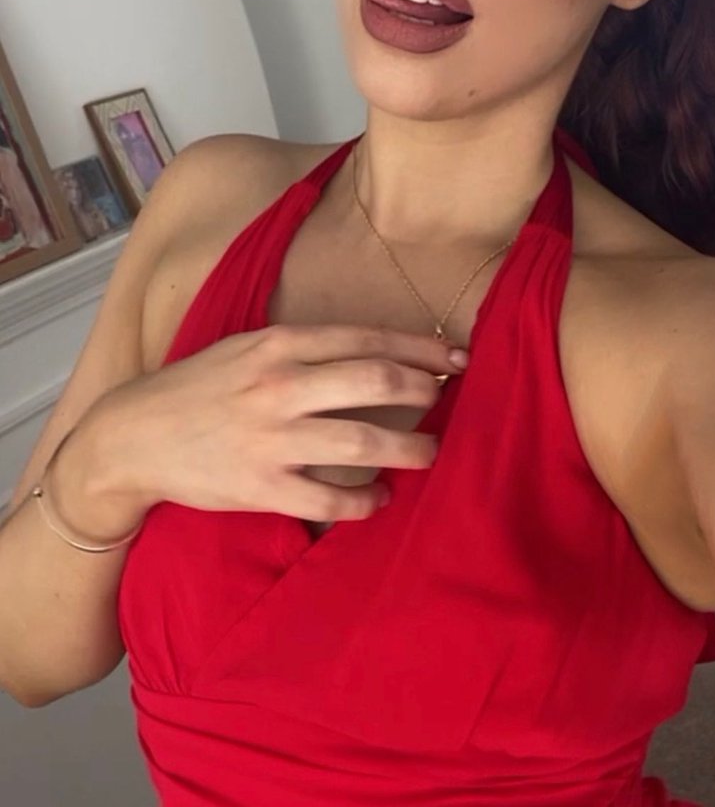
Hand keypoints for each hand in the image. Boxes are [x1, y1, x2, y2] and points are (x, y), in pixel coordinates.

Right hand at [64, 325, 468, 532]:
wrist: (133, 436)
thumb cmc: (197, 388)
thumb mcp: (246, 347)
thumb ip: (302, 348)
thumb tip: (371, 352)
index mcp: (279, 345)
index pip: (367, 339)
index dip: (420, 348)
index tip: (454, 357)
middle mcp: (280, 385)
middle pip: (376, 381)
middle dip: (424, 390)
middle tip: (446, 400)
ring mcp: (271, 438)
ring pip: (364, 441)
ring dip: (411, 448)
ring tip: (429, 453)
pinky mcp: (261, 487)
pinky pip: (330, 499)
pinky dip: (365, 501)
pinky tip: (379, 499)